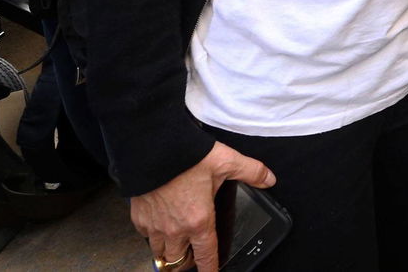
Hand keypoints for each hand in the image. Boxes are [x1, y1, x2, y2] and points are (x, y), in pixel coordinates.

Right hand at [130, 141, 275, 271]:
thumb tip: (268, 179)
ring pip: (160, 253)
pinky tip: (159, 226)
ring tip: (176, 247)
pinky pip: (145, 236)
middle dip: (187, 263)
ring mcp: (154, 226)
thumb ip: (251, 172)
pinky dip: (152, 236)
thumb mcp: (227, 161)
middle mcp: (175, 229)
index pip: (206, 256)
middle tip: (193, 257)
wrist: (153, 148)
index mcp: (199, 221)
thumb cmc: (187, 157)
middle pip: (179, 261)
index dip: (210, 269)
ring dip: (169, 253)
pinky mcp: (138, 218)